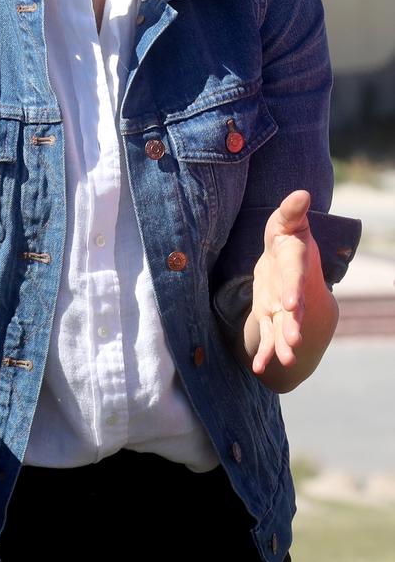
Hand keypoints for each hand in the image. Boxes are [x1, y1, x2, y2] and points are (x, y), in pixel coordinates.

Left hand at [247, 189, 322, 375]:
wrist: (287, 259)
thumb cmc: (286, 236)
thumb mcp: (287, 221)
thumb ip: (292, 211)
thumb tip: (302, 193)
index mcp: (294, 265)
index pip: (294, 278)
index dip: (293, 290)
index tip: (292, 304)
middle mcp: (290, 289)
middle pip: (292, 310)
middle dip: (292, 326)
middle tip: (294, 343)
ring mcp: (280, 306)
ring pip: (282, 328)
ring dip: (283, 345)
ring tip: (285, 362)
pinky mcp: (269, 316)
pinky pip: (267, 337)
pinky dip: (264, 352)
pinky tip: (259, 368)